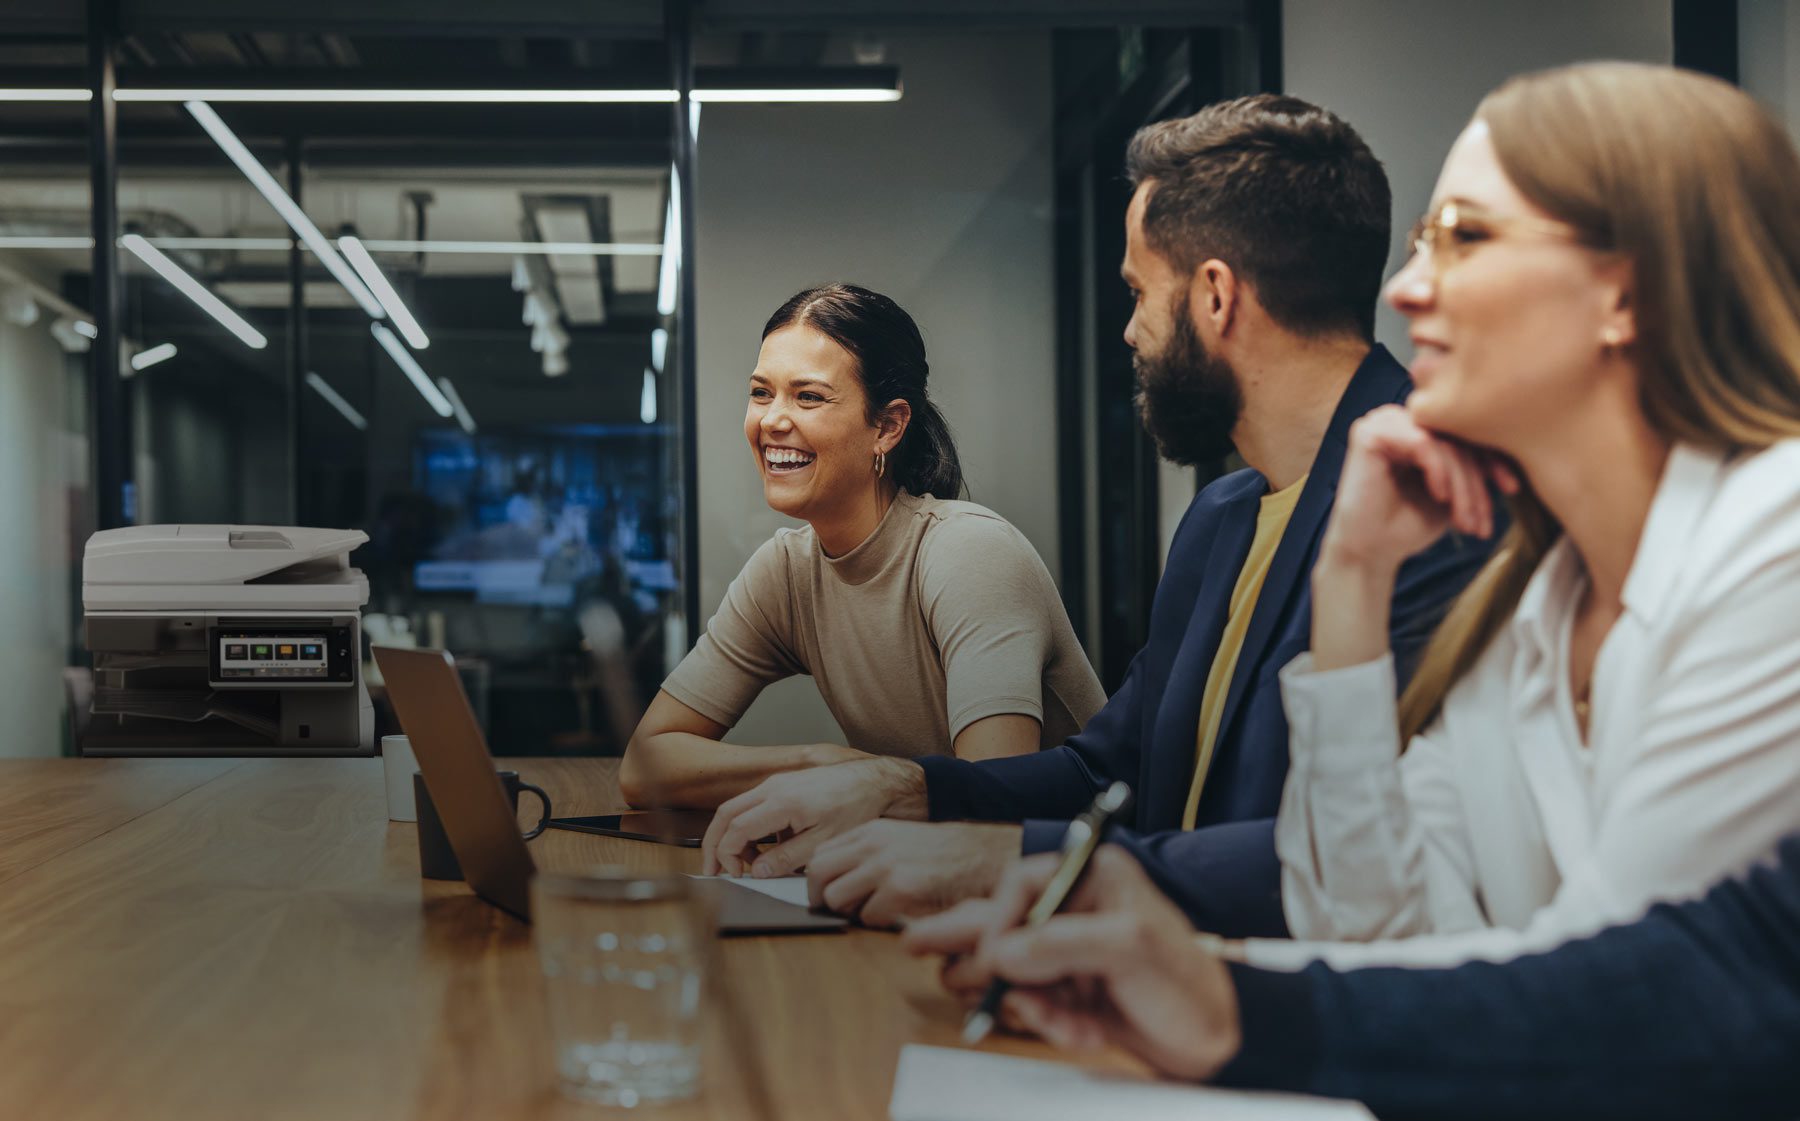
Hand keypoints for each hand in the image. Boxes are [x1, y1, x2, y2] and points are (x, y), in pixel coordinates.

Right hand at [700, 756, 927, 876]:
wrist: (876, 782)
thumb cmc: (856, 808)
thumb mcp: (824, 842)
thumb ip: (787, 858)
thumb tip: (759, 872)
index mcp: (781, 802)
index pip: (736, 829)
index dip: (727, 855)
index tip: (734, 874)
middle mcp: (773, 787)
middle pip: (726, 814)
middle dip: (714, 843)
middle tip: (713, 870)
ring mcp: (777, 783)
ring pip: (737, 807)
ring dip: (732, 835)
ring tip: (744, 864)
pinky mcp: (785, 784)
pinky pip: (755, 804)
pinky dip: (750, 826)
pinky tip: (769, 848)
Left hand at [805, 821, 1020, 927]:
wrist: (983, 856)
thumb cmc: (942, 856)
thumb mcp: (898, 842)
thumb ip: (867, 855)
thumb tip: (832, 883)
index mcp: (870, 832)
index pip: (819, 856)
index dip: (817, 882)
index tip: (825, 896)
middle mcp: (872, 845)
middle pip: (817, 876)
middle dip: (822, 899)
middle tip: (839, 912)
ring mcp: (885, 866)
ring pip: (836, 898)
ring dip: (850, 913)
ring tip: (873, 912)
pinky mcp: (901, 889)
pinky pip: (867, 917)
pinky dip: (878, 923)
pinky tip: (898, 916)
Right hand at [902, 846, 1241, 1081]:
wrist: (1219, 1043)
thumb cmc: (1189, 986)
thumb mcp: (1131, 953)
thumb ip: (1061, 944)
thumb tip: (998, 951)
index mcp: (1093, 876)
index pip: (1021, 883)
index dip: (999, 921)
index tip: (995, 958)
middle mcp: (1074, 907)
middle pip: (999, 920)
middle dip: (975, 948)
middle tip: (914, 946)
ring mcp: (1068, 951)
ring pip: (1009, 970)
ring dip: (1028, 1002)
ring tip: (1066, 1021)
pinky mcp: (1067, 990)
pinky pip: (1029, 1003)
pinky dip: (1048, 1023)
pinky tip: (1083, 1032)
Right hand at [1321, 404, 1517, 575]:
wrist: (1370, 553)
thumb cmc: (1407, 525)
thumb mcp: (1453, 492)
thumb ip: (1473, 467)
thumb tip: (1519, 449)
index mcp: (1418, 428)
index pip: (1465, 433)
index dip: (1493, 459)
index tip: (1512, 489)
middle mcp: (1400, 419)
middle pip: (1456, 437)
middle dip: (1475, 482)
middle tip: (1481, 521)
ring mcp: (1383, 422)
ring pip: (1442, 442)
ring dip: (1460, 483)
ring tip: (1463, 519)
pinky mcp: (1369, 434)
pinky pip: (1422, 443)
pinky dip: (1438, 472)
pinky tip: (1439, 497)